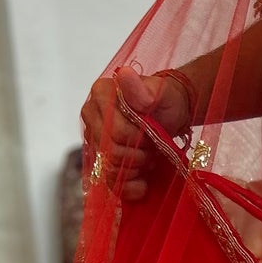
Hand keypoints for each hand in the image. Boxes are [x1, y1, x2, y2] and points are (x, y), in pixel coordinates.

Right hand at [79, 69, 193, 200]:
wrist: (169, 114)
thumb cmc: (165, 101)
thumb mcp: (161, 92)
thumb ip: (144, 88)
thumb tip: (125, 75)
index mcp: (100, 95)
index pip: (113, 132)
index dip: (137, 139)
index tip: (151, 133)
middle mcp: (91, 116)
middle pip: (110, 152)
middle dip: (137, 155)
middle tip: (152, 147)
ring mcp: (94, 139)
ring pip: (109, 169)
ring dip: (135, 169)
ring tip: (148, 157)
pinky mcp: (101, 158)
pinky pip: (109, 182)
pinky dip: (129, 187)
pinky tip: (143, 183)